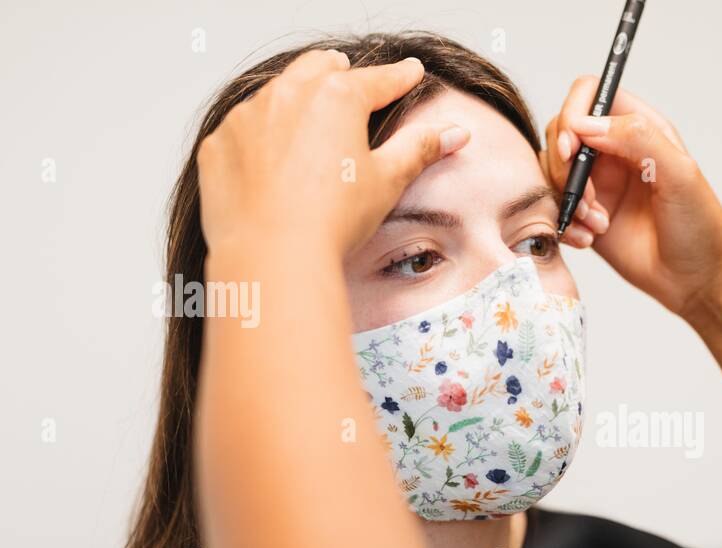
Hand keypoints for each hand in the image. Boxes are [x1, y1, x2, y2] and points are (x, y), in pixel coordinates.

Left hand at [197, 50, 468, 258]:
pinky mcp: (219, 146)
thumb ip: (419, 148)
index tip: (410, 72)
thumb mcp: (387, 181)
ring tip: (306, 120)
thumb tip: (454, 133)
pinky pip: (241, 131)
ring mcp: (246, 118)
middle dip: (337, 71)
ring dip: (293, 101)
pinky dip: (257, 138)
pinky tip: (270, 163)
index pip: (378, 79)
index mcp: (336, 97)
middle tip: (349, 76)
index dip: (400, 76)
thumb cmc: (331, 221)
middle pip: (318, 68)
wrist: (271, 257)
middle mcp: (287, 95)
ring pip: (275, 94)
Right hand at [541, 77, 721, 320]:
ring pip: (554, 171)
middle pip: (562, 131)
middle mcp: (614, 150)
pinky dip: (566, 224)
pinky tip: (591, 240)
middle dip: (566, 166)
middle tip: (590, 200)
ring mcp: (598, 183)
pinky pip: (556, 207)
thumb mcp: (680, 174)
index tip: (573, 147)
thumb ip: (638, 138)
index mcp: (639, 128)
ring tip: (598, 225)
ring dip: (568, 199)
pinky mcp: (587, 215)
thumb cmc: (700, 226)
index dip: (572, 114)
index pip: (590, 94)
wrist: (698, 280)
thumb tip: (588, 124)